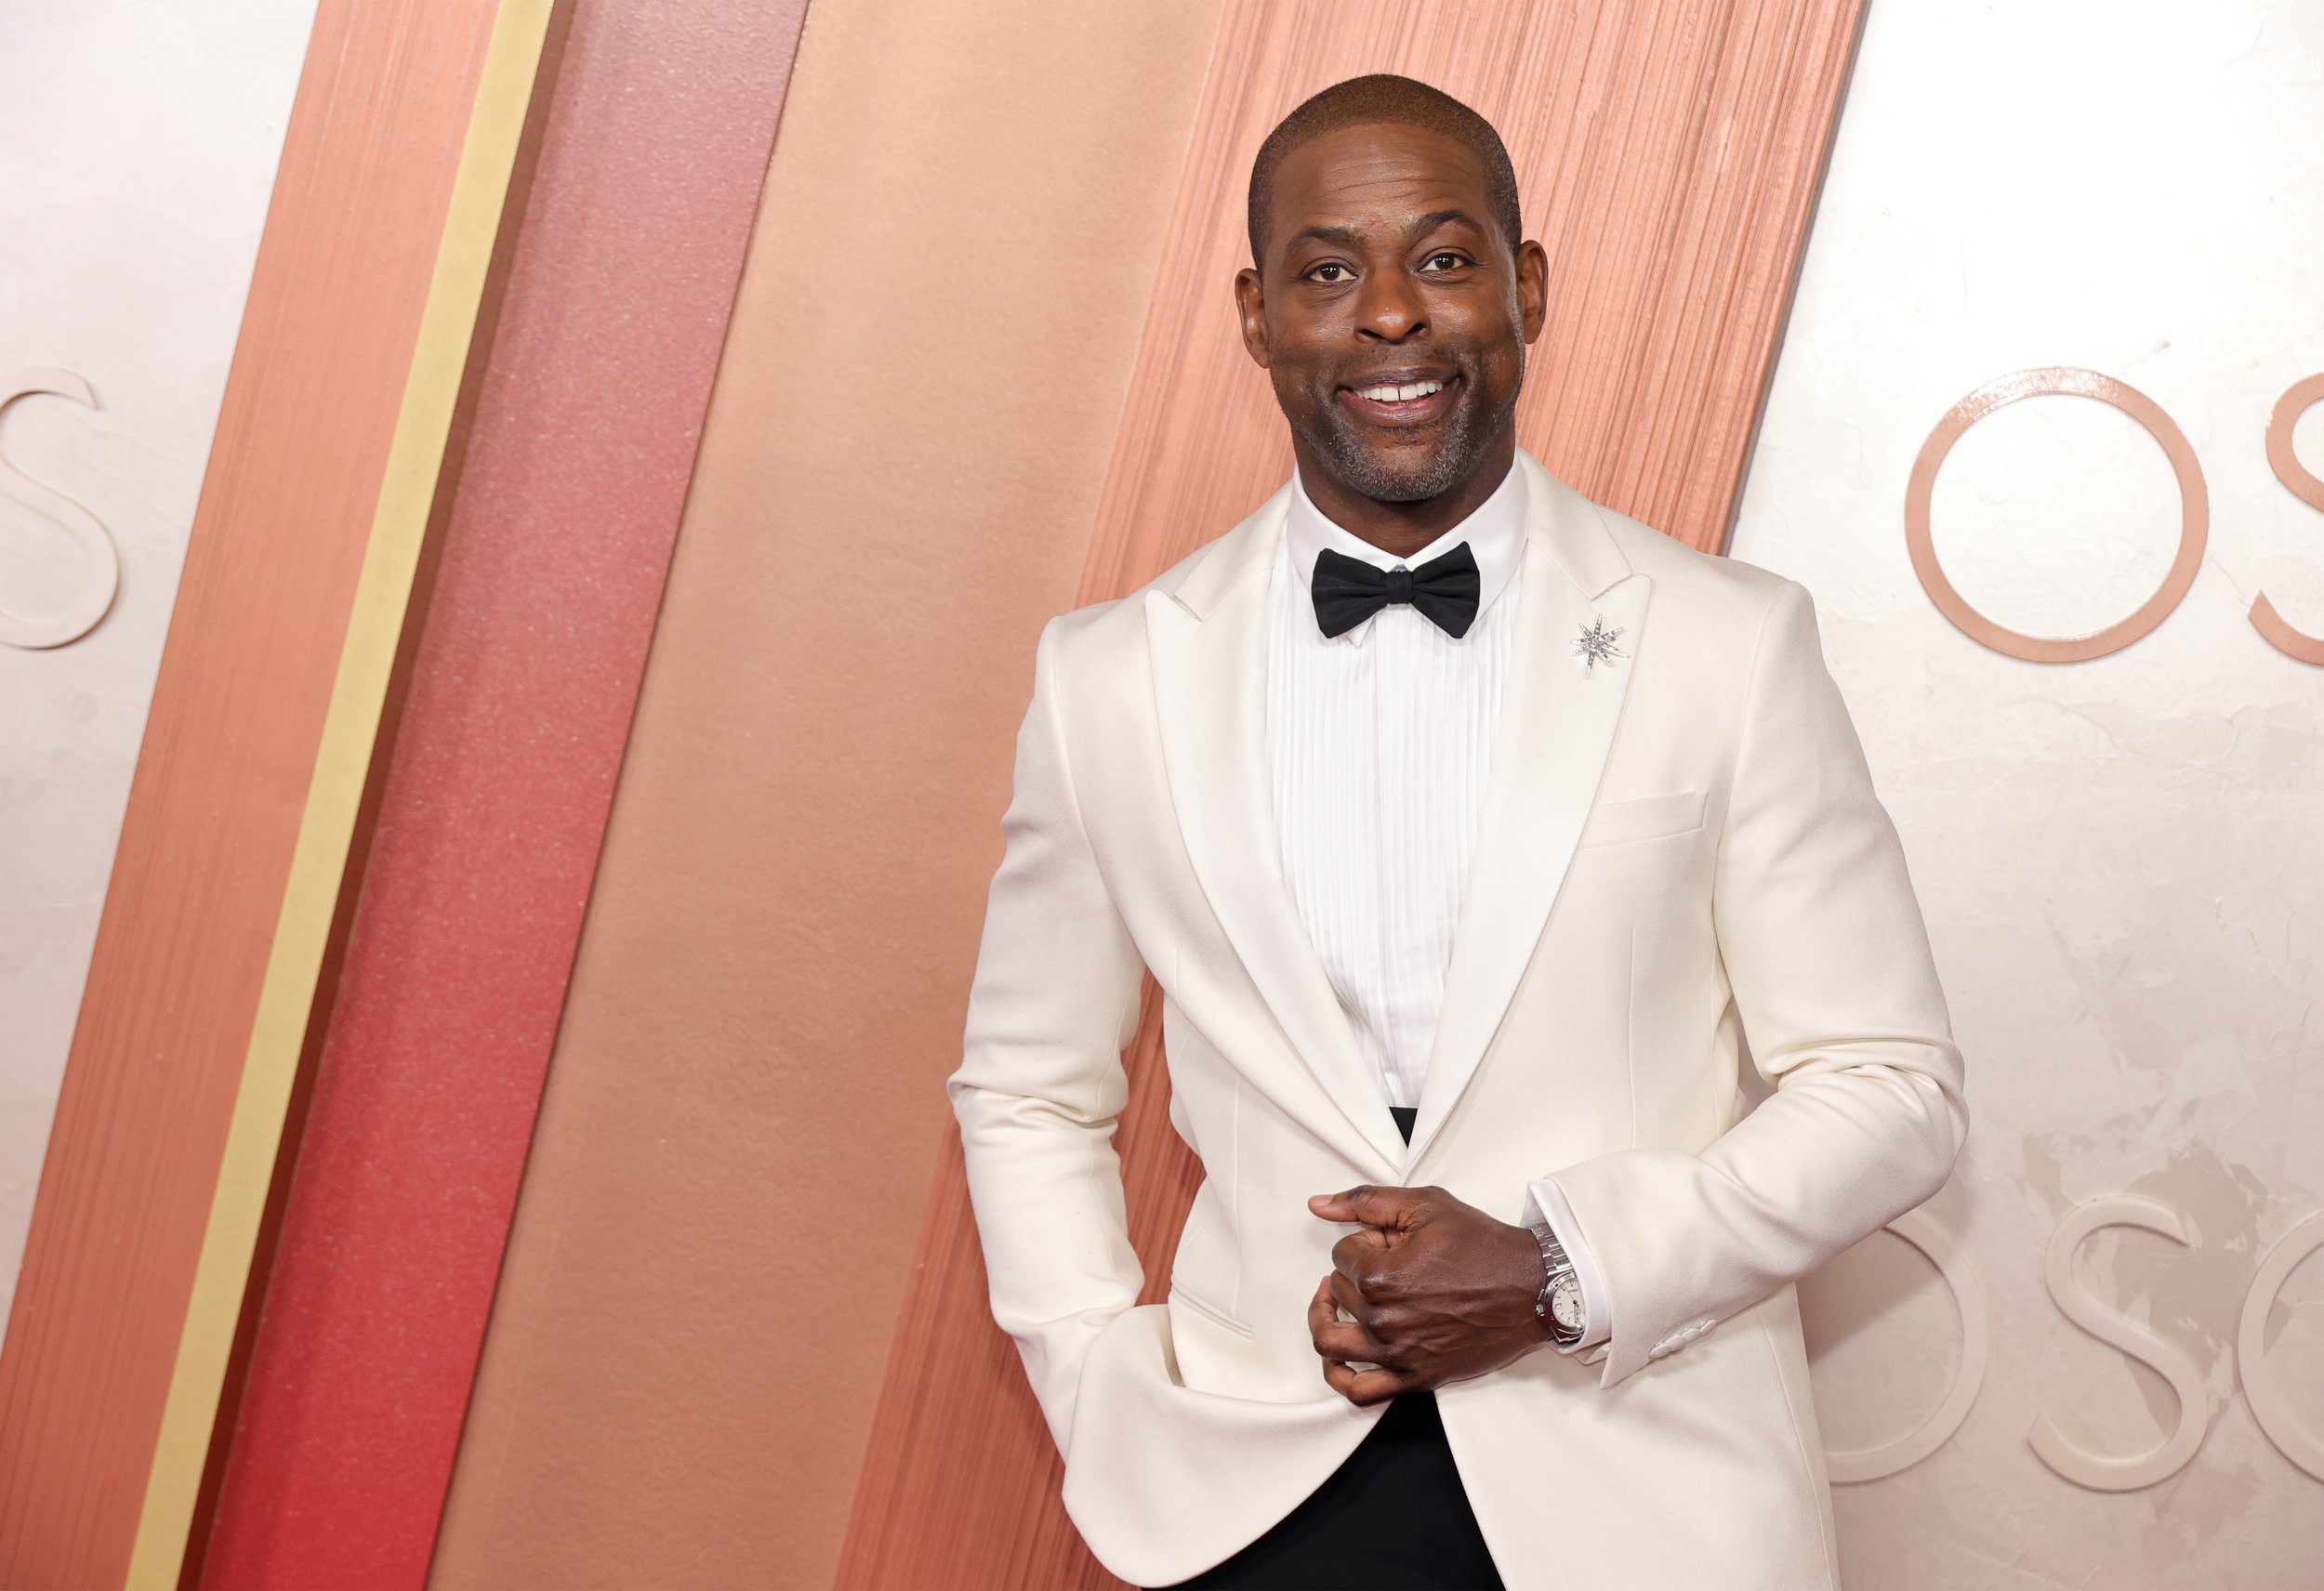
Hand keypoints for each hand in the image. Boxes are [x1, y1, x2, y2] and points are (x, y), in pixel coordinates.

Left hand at [1305, 1184, 1548, 1404]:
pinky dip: (1339, 1377)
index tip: (1391, 1244)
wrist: (1531, 1290)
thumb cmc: (1484, 1248)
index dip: (1364, 1243)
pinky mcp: (1413, 1378)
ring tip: (1335, 1305)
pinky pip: (1359, 1391)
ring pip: (1330, 1343)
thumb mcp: (1425, 1206)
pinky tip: (1341, 1357)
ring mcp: (1396, 1354)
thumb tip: (1318, 1205)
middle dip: (1356, 1272)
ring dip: (1325, 1318)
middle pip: (1337, 1292)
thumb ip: (1365, 1201)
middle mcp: (1382, 1320)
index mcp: (1381, 1277)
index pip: (1340, 1256)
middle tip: (1390, 1264)